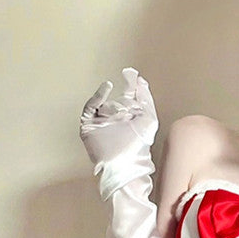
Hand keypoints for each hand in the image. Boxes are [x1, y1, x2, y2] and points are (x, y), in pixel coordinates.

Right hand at [79, 67, 158, 201]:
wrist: (124, 165)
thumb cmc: (138, 147)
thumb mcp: (149, 119)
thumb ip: (146, 99)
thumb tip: (141, 81)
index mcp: (131, 119)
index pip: (130, 96)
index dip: (132, 84)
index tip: (133, 73)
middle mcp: (116, 120)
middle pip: (119, 100)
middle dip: (126, 98)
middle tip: (129, 89)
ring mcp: (102, 123)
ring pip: (106, 104)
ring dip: (115, 106)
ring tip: (122, 114)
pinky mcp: (90, 126)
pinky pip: (90, 107)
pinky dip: (97, 97)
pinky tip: (106, 87)